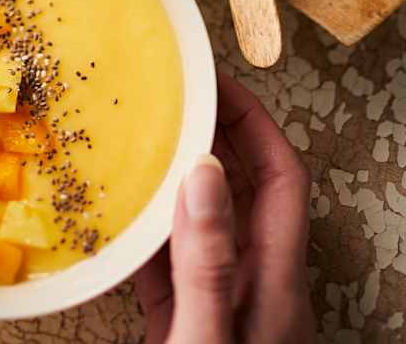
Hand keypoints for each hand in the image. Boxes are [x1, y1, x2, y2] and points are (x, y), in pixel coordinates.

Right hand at [135, 71, 315, 343]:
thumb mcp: (209, 336)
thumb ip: (207, 264)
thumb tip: (202, 175)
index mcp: (274, 283)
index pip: (280, 178)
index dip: (255, 124)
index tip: (219, 86)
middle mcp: (251, 279)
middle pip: (245, 185)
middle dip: (217, 133)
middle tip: (180, 96)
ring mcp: (217, 294)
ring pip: (204, 213)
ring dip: (181, 170)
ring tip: (150, 132)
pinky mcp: (184, 313)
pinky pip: (169, 250)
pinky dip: (150, 220)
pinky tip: (126, 203)